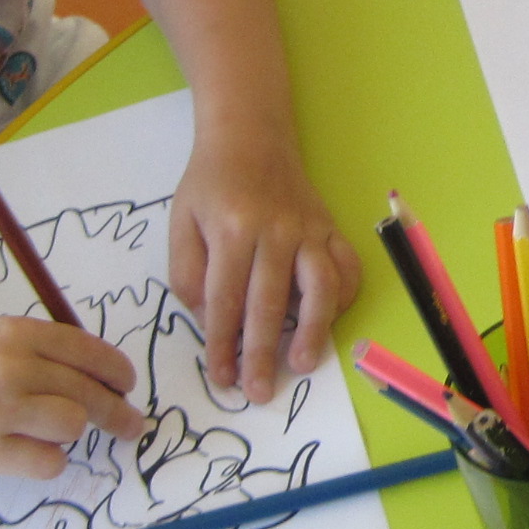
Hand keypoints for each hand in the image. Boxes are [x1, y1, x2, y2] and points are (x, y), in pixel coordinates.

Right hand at [0, 316, 146, 476]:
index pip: (91, 353)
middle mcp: (12, 367)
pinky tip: (30, 451)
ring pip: (74, 426)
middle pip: (91, 393)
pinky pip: (48, 462)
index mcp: (17, 332)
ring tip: (54, 433)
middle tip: (130, 425)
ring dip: (72, 433)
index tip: (127, 387)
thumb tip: (97, 380)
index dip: (118, 373)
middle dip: (117, 412)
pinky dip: (48, 460)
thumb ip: (38, 352)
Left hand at [170, 129, 359, 399]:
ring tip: (306, 362)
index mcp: (231, 230)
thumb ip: (189, 275)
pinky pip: (347, 265)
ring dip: (313, 329)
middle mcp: (274, 230)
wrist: (249, 137)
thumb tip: (213, 321)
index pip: (224, 300)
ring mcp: (308, 228)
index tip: (222, 379)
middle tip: (259, 392)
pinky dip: (344, 295)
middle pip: (269, 303)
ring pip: (319, 285)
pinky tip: (332, 318)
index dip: (222, 345)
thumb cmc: (210, 185)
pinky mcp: (329, 227)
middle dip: (262, 353)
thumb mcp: (181, 224)